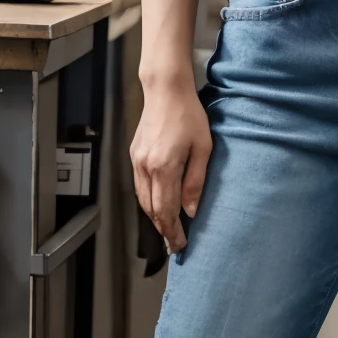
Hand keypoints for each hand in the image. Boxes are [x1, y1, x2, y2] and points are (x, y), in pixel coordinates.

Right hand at [131, 73, 211, 254]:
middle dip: (163, 230)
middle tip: (174, 245)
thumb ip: (196, 182)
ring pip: (142, 200)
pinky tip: (157, 207)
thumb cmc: (189, 116)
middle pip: (151, 209)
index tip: (180, 245)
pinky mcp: (134, 155)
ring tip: (167, 231)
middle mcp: (146, 167)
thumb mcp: (203, 148)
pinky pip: (139, 186)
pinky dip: (148, 202)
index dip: (172, 231)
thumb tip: (191, 211)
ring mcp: (137, 161)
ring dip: (154, 218)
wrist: (166, 91)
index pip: (166, 209)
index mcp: (164, 167)